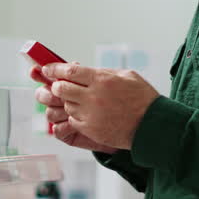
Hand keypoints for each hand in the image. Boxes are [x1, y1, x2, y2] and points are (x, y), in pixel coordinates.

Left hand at [43, 63, 159, 150]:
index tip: (47, 69)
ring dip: (67, 101)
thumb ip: (104, 72)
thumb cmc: (143, 99)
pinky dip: (74, 115)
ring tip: (75, 100)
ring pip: (66, 105)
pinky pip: (72, 120)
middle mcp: (93, 97)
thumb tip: (86, 71)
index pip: (69, 71)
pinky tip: (83, 112)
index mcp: (102, 80)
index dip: (54, 69)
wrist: (152, 126)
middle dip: (56, 85)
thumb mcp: (127, 76)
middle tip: (56, 85)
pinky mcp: (90, 130)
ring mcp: (90, 115)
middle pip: (61, 88)